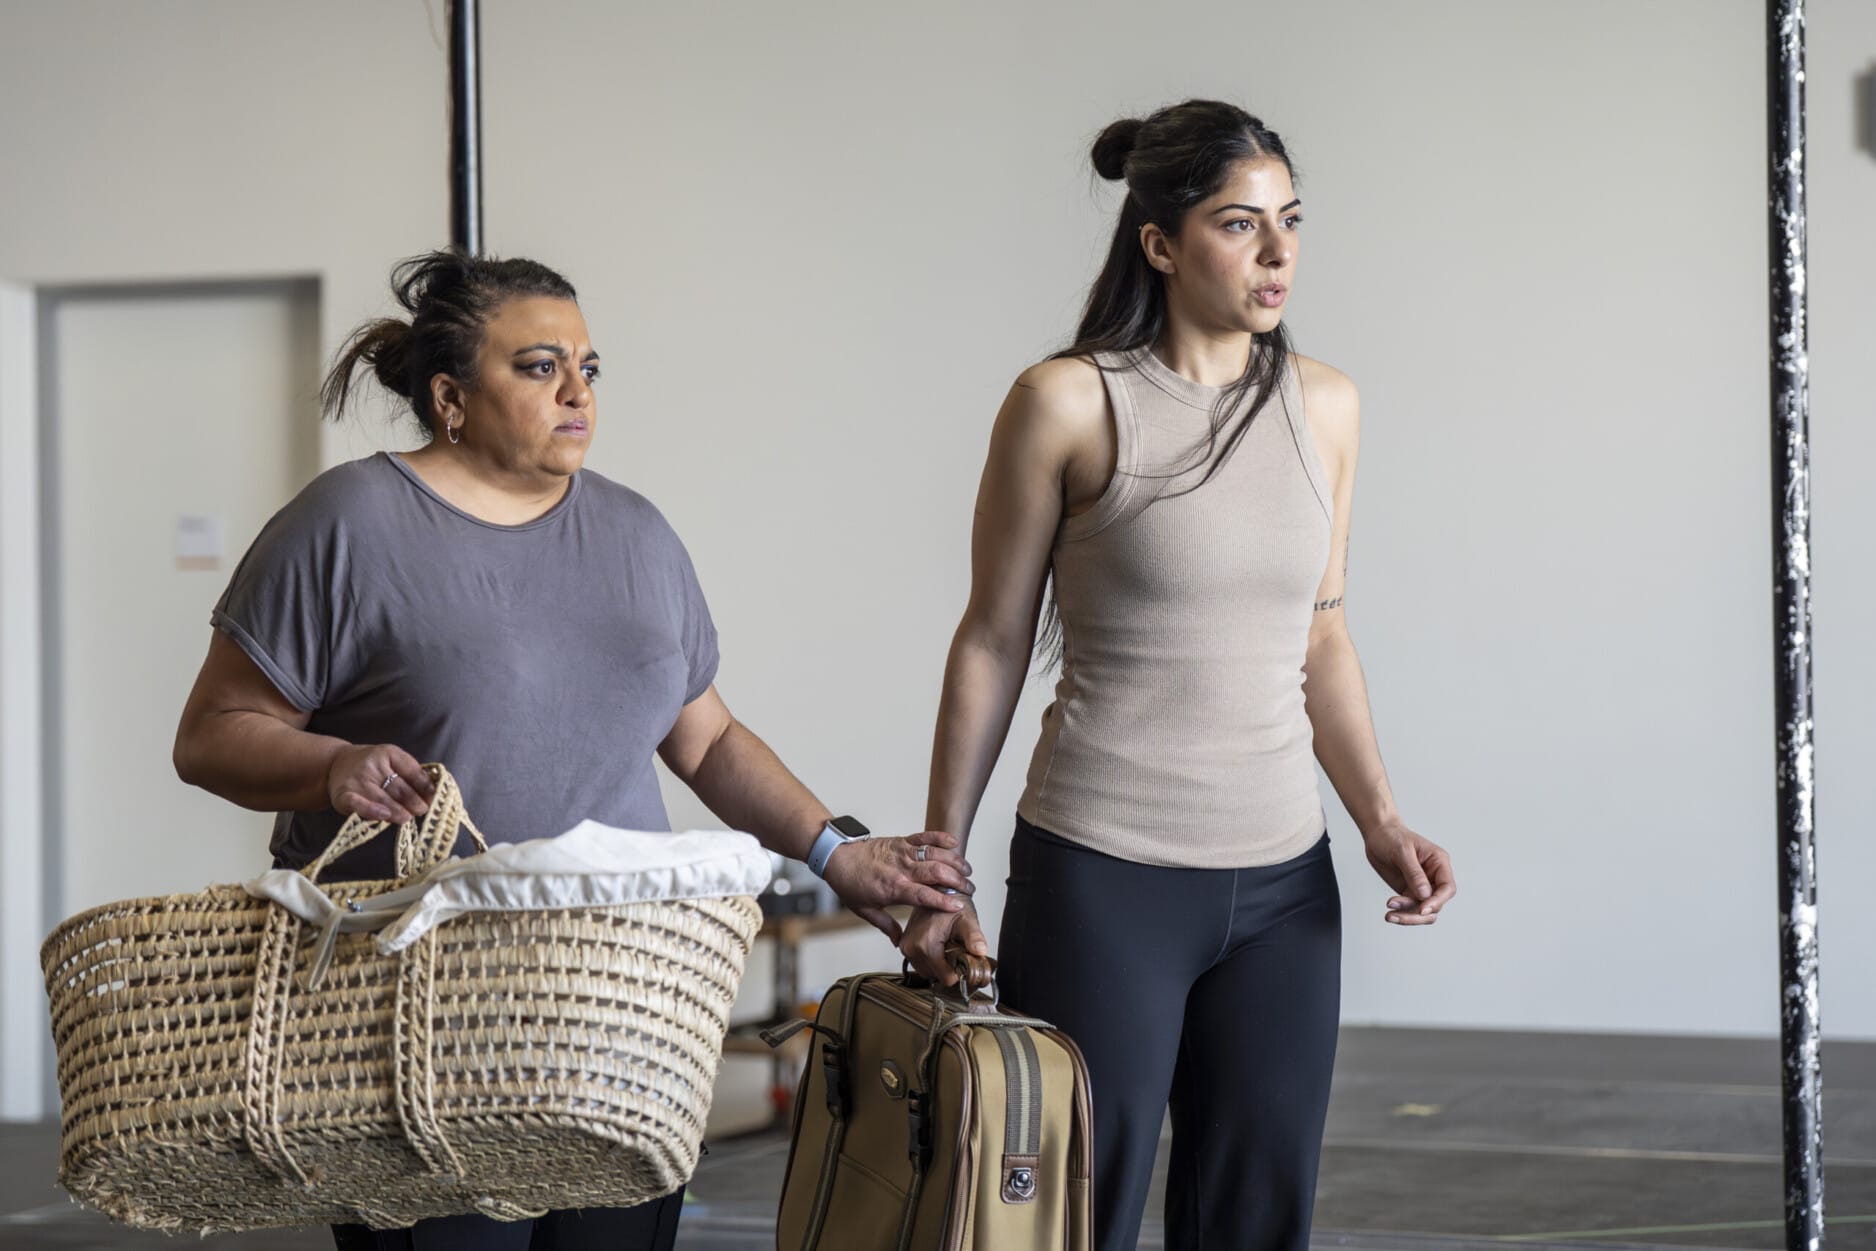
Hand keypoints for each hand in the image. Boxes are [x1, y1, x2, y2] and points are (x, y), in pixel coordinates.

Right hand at [326, 744, 434, 823]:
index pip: (413, 771)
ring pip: (383, 798)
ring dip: (398, 811)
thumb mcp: (392, 761)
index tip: (434, 798)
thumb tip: (432, 794)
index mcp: (389, 753)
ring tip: (406, 817)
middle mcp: (373, 764)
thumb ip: (411, 774)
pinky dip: (372, 811)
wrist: (335, 764)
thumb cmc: (372, 767)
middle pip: (399, 788)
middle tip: (421, 810)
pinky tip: (384, 815)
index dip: (426, 787)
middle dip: (414, 802)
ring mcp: (357, 780)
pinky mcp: (343, 794)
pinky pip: (358, 804)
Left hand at [821, 830, 973, 943]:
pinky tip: (954, 842)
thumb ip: (887, 926)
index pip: (923, 895)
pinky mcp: (901, 840)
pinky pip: (924, 836)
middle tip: (971, 890)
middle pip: (935, 872)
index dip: (943, 900)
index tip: (959, 906)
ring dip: (954, 861)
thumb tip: (901, 943)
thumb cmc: (850, 884)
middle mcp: (900, 868)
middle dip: (957, 881)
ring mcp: (902, 852)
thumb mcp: (865, 911)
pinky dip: (940, 837)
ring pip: (934, 854)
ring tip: (968, 871)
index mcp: (892, 888)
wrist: (837, 857)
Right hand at [899, 901, 989, 985]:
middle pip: (935, 976)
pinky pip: (920, 964)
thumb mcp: (967, 919)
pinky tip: (938, 946)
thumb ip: (974, 937)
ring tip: (946, 945)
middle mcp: (912, 947)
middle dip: (948, 967)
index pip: (945, 978)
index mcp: (925, 944)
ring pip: (927, 972)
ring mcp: (906, 947)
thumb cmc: (952, 903)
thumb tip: (980, 951)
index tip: (963, 958)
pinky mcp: (904, 946)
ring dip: (938, 964)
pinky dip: (930, 959)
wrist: (938, 889)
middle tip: (955, 948)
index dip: (958, 972)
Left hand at [1364, 821, 1455, 925]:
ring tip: (1390, 915)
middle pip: (1436, 904)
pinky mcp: (1409, 892)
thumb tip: (1425, 895)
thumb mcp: (1402, 851)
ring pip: (1423, 911)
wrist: (1377, 834)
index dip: (1437, 901)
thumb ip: (1414, 873)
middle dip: (1418, 914)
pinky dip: (1401, 913)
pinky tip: (1390, 912)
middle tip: (1398, 915)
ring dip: (1408, 916)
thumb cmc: (1392, 836)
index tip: (1422, 909)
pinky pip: (1410, 909)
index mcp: (1439, 863)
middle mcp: (1433, 877)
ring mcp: (1421, 886)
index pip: (1447, 888)